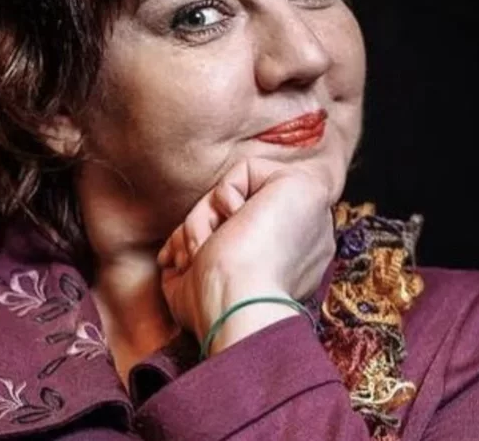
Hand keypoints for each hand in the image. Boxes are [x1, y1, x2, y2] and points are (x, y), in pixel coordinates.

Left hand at [157, 157, 337, 348]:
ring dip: (203, 216)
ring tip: (201, 246)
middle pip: (234, 211)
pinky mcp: (304, 186)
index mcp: (288, 268)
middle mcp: (304, 241)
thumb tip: (170, 261)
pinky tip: (234, 224)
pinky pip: (247, 169)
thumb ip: (193, 266)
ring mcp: (308, 214)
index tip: (180, 263)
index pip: (239, 234)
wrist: (237, 304)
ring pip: (236, 191)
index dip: (201, 239)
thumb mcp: (195, 288)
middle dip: (199, 225)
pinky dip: (224, 195)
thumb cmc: (216, 307)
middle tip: (186, 255)